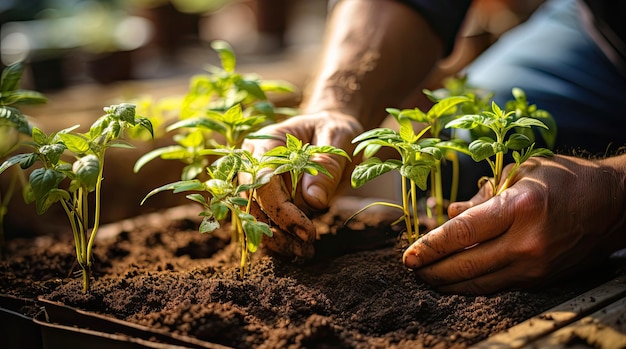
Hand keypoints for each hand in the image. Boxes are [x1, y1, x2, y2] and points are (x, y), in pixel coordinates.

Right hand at [241, 111, 362, 257]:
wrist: (331, 133)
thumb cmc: (334, 131)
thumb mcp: (338, 139)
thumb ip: (327, 165)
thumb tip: (313, 201)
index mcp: (266, 143)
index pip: (262, 181)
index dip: (281, 210)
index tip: (306, 231)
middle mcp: (252, 163)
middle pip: (252, 203)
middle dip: (277, 229)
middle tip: (307, 247)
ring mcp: (255, 182)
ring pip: (253, 218)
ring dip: (277, 240)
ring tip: (305, 251)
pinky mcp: (264, 199)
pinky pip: (263, 223)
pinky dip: (278, 240)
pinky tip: (298, 249)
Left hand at [402, 155, 625, 293]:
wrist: (612, 206)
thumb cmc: (563, 180)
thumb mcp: (519, 173)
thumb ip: (480, 197)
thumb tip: (449, 214)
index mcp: (519, 207)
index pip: (463, 232)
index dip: (431, 245)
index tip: (408, 254)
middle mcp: (527, 242)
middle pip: (466, 265)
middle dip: (432, 270)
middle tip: (411, 268)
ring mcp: (535, 265)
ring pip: (480, 283)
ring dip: (448, 283)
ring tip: (426, 277)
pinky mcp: (540, 279)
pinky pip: (497, 286)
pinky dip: (472, 284)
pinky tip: (455, 280)